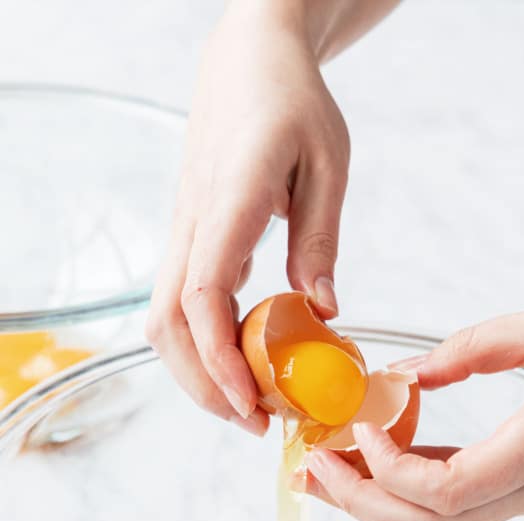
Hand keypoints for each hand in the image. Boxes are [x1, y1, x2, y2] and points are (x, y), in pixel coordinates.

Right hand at [146, 1, 349, 434]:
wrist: (247, 64)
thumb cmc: (293, 103)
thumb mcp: (327, 164)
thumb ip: (320, 238)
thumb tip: (322, 310)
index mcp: (227, 203)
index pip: (203, 297)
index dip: (221, 359)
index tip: (252, 403)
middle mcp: (192, 224)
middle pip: (169, 323)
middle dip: (204, 384)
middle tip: (255, 422)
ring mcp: (184, 232)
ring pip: (165, 319)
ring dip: (198, 370)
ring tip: (248, 403)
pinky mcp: (190, 238)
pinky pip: (180, 303)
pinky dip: (203, 344)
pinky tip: (240, 362)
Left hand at [302, 303, 523, 520]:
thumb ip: (475, 349)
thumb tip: (408, 377)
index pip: (447, 493)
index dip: (389, 472)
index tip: (358, 428)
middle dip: (359, 504)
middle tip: (307, 470)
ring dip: (374, 503)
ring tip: (322, 471)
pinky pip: (456, 504)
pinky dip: (406, 489)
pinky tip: (373, 460)